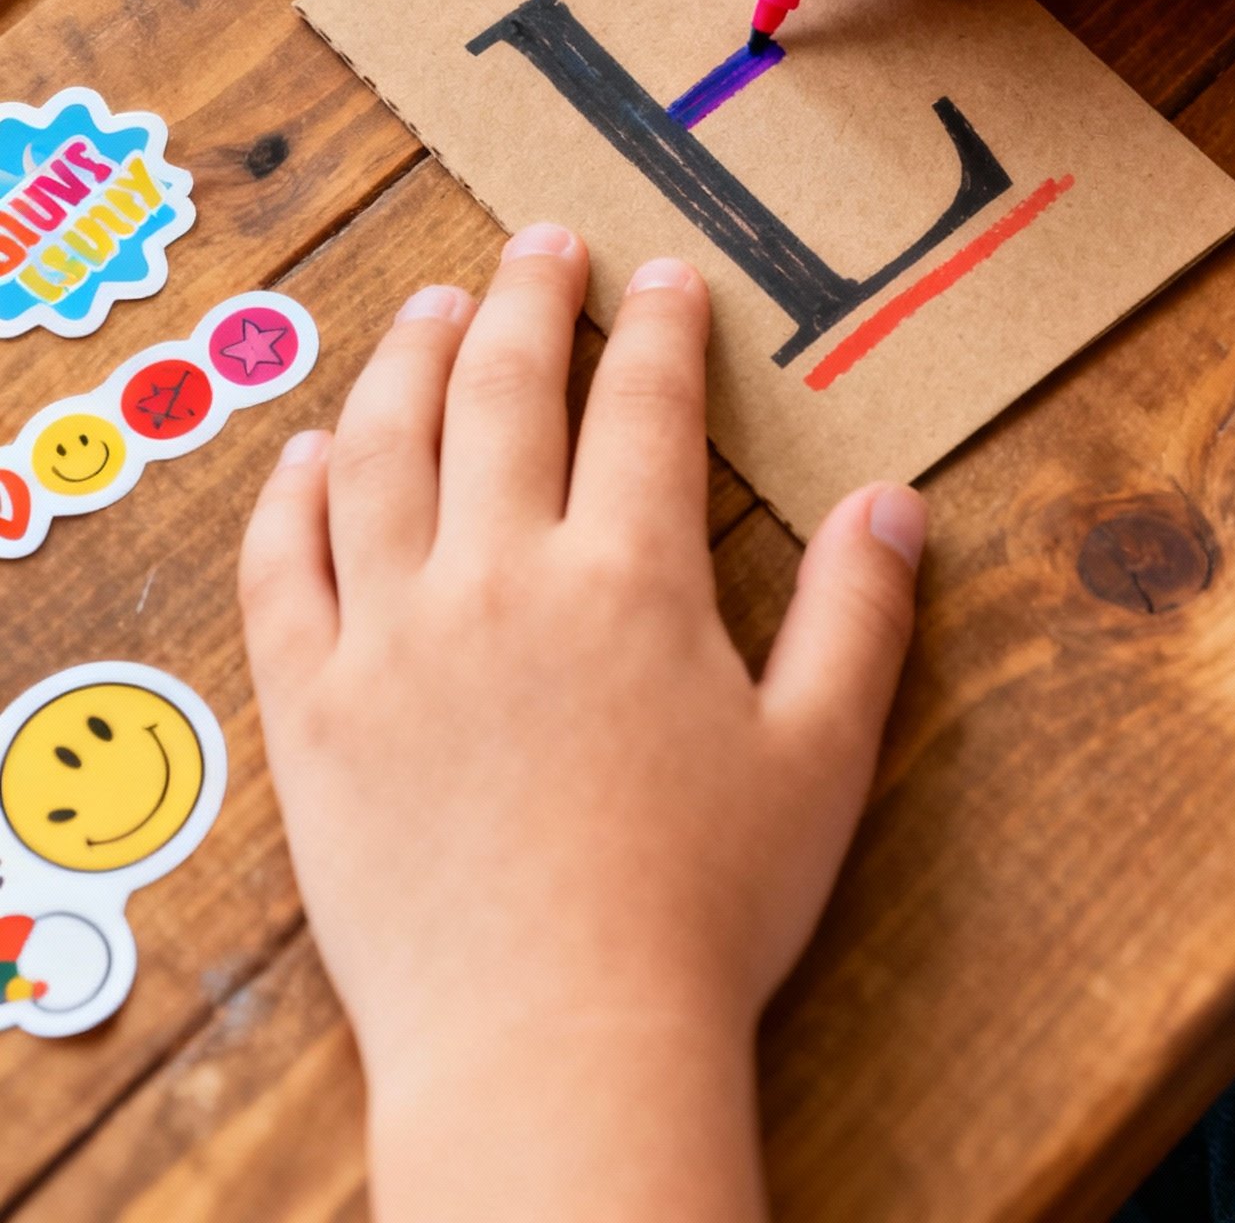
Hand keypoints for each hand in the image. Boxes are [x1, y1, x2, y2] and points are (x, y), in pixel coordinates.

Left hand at [240, 228, 924, 1222]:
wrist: (553, 1045)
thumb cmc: (702, 913)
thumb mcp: (820, 759)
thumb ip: (858, 617)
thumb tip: (895, 500)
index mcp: (628, 578)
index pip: (643, 406)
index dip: (658, 328)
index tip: (664, 277)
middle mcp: (499, 577)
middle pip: (500, 392)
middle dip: (525, 299)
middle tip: (538, 243)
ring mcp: (390, 637)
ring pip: (381, 451)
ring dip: (405, 360)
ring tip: (425, 307)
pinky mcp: (312, 709)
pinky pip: (285, 570)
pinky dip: (292, 495)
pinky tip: (309, 452)